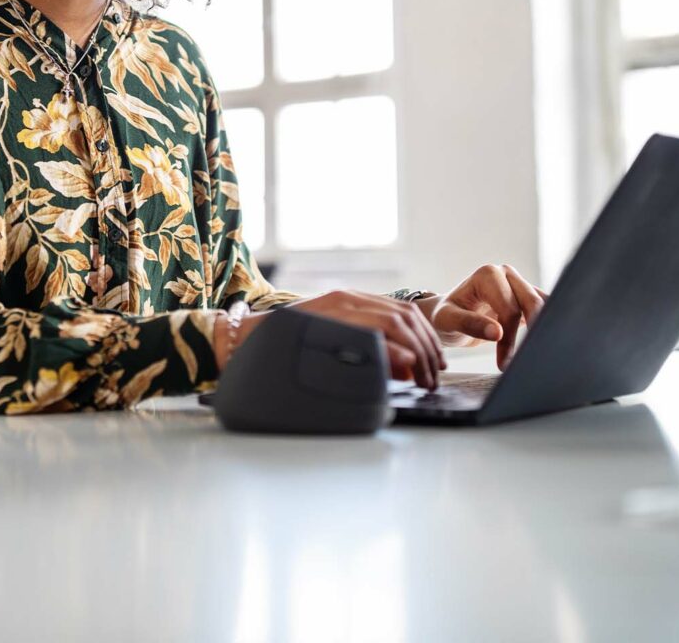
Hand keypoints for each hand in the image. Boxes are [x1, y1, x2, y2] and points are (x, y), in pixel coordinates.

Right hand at [220, 290, 445, 388]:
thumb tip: (403, 368)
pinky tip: (405, 367)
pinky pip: (372, 334)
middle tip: (434, 376)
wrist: (244, 341)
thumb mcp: (330, 342)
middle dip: (427, 347)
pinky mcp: (330, 323)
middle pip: (405, 316)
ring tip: (424, 380)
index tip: (434, 362)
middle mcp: (346, 298)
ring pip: (396, 323)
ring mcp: (338, 309)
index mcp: (348, 300)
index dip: (425, 337)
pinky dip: (395, 350)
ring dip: (417, 352)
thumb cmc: (285, 348)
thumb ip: (361, 348)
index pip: (401, 311)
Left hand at [422, 263, 546, 370]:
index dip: (509, 338)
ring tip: (537, 357)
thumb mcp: (448, 320)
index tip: (504, 364)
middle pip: (532, 304)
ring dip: (544, 330)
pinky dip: (548, 327)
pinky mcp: (528, 297)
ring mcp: (519, 283)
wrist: (448, 315)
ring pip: (544, 306)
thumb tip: (497, 333)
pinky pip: (547, 310)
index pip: (509, 309)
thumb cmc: (445, 316)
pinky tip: (543, 347)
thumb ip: (469, 324)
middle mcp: (506, 274)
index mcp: (487, 275)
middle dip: (532, 334)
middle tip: (527, 362)